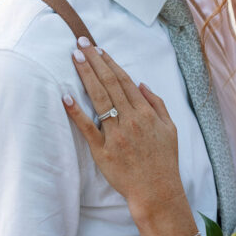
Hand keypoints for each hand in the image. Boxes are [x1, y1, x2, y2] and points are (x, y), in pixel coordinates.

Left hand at [63, 39, 181, 212]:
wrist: (157, 191)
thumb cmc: (164, 161)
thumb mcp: (171, 129)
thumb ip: (157, 104)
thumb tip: (141, 84)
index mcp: (145, 113)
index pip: (124, 81)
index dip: (110, 63)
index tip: (98, 49)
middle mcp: (130, 120)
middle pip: (109, 84)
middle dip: (94, 61)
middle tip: (81, 43)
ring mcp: (115, 135)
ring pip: (98, 99)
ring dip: (86, 75)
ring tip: (74, 57)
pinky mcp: (103, 151)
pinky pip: (86, 128)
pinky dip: (76, 111)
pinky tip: (65, 96)